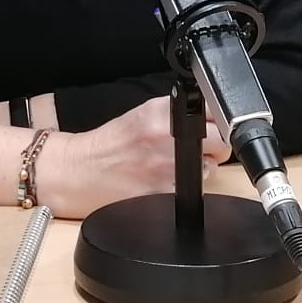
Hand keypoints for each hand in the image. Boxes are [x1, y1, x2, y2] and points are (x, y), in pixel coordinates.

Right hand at [37, 96, 229, 219]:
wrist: (80, 171)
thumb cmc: (111, 145)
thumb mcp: (143, 114)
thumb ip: (178, 111)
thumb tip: (212, 113)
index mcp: (162, 112)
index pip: (215, 110)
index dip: (219, 121)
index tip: (214, 126)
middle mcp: (168, 136)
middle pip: (221, 140)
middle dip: (216, 146)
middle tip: (200, 149)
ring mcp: (168, 166)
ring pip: (212, 167)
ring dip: (203, 168)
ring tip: (177, 167)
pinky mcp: (166, 192)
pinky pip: (196, 190)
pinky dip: (189, 188)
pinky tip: (169, 182)